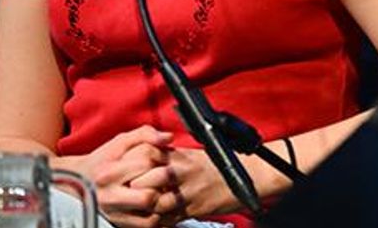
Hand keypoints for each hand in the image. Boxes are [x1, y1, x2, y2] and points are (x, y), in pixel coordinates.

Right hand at [65, 126, 173, 227]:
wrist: (77, 183)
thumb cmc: (104, 160)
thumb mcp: (120, 142)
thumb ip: (145, 135)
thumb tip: (168, 138)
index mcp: (109, 173)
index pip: (146, 162)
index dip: (159, 156)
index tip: (157, 157)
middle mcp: (109, 197)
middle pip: (148, 195)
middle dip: (161, 183)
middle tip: (161, 176)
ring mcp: (114, 214)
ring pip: (151, 214)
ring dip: (161, 201)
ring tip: (159, 189)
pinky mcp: (120, 225)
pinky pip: (148, 224)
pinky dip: (157, 215)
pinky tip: (155, 203)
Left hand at [129, 146, 245, 221]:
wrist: (249, 176)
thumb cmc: (220, 166)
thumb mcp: (194, 157)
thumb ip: (170, 159)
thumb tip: (146, 163)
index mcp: (181, 156)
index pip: (147, 156)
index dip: (133, 167)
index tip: (128, 174)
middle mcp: (183, 171)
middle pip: (148, 180)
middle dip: (136, 190)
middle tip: (131, 196)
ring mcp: (190, 190)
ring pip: (157, 202)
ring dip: (147, 209)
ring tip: (143, 210)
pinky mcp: (196, 208)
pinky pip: (171, 219)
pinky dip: (161, 222)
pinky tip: (159, 220)